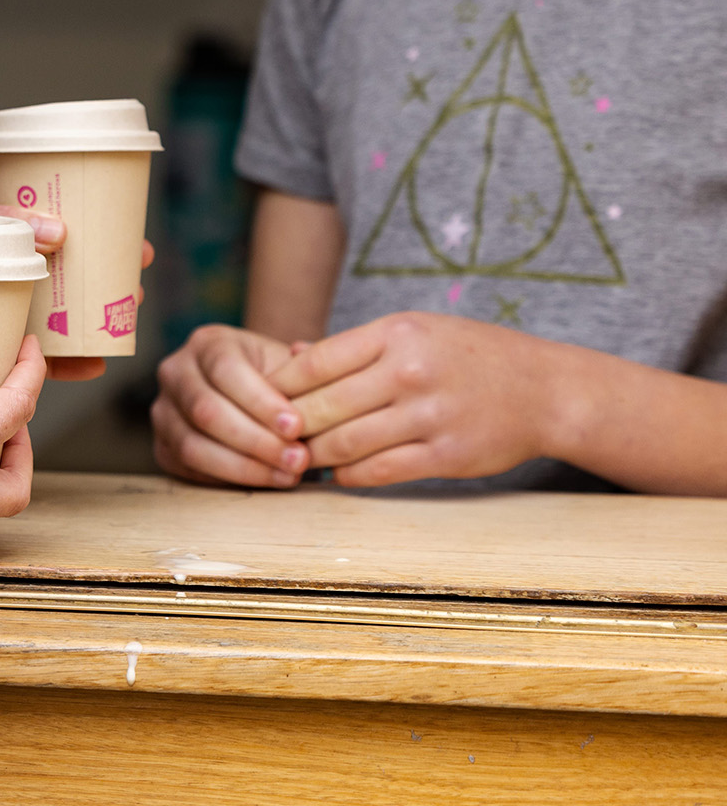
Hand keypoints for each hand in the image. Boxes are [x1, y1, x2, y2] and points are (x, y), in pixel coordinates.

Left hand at [0, 181, 152, 382]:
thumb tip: (52, 231)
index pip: (31, 214)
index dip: (77, 222)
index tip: (120, 233)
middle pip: (43, 268)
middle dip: (90, 277)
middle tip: (131, 285)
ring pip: (31, 313)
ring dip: (75, 323)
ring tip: (115, 330)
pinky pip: (2, 353)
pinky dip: (40, 364)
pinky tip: (79, 367)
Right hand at [150, 325, 309, 488]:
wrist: (251, 394)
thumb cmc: (276, 378)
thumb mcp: (290, 364)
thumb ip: (304, 367)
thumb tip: (309, 363)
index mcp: (207, 343)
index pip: (226, 370)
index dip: (260, 402)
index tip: (296, 428)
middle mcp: (175, 373)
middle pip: (206, 411)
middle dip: (256, 440)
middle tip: (298, 459)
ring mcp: (163, 411)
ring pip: (193, 445)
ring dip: (245, 466)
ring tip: (288, 475)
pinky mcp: (163, 446)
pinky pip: (190, 468)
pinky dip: (230, 479)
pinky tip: (266, 479)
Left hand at [270, 312, 565, 486]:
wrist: (545, 390)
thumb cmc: (469, 355)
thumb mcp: (415, 331)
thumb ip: (353, 347)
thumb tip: (290, 354)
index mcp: (396, 334)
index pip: (314, 363)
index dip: (279, 387)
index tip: (262, 400)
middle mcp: (409, 372)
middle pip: (320, 408)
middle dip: (287, 427)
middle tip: (269, 438)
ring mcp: (428, 416)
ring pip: (343, 445)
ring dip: (313, 456)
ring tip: (298, 458)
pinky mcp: (446, 455)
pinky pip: (377, 472)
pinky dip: (348, 475)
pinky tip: (338, 472)